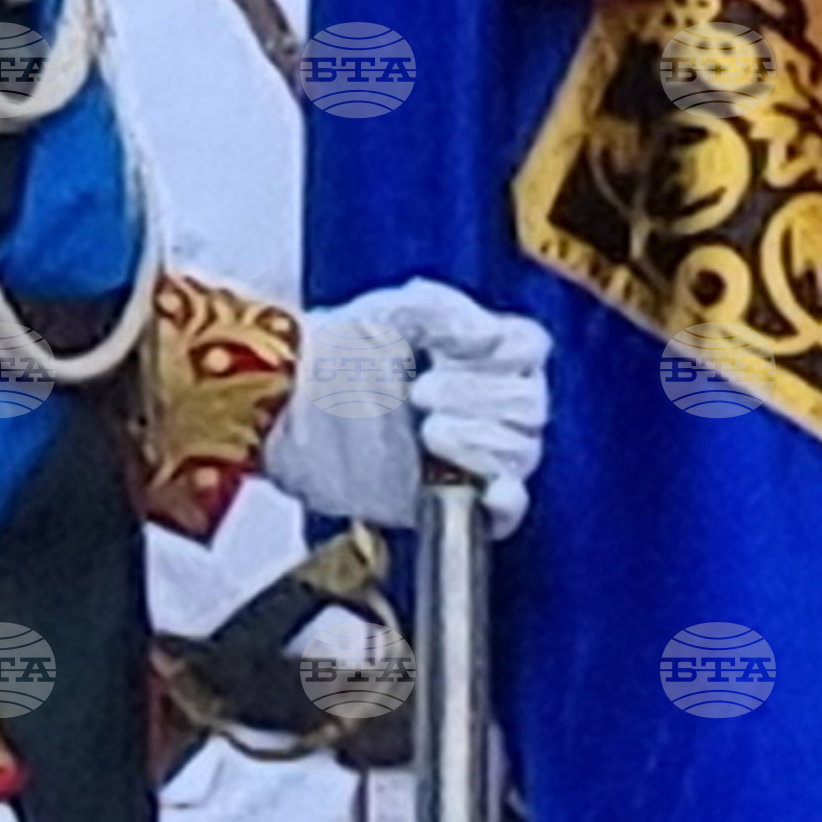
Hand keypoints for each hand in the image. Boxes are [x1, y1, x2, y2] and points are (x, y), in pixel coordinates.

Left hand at [269, 280, 552, 530]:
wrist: (291, 402)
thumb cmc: (340, 350)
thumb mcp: (395, 311)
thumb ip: (448, 313)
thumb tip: (491, 336)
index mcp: (485, 350)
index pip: (530, 349)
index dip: (502, 354)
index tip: (448, 354)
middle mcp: (490, 401)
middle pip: (528, 404)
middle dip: (479, 399)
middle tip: (422, 394)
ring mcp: (475, 452)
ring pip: (520, 452)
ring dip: (478, 441)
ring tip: (427, 431)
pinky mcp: (455, 497)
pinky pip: (508, 509)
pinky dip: (506, 500)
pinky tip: (487, 488)